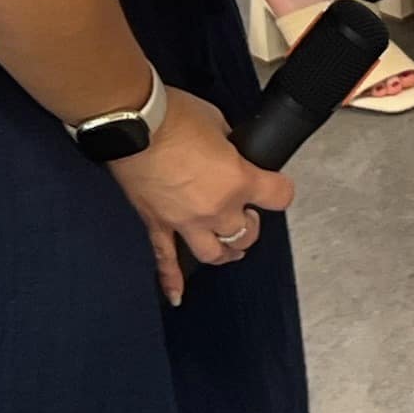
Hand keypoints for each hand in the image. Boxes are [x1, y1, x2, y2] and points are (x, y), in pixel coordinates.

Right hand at [109, 88, 294, 304]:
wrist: (134, 124)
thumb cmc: (175, 117)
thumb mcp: (218, 122)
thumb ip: (231, 144)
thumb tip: (231, 150)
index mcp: (238, 181)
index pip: (278, 196)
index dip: (280, 190)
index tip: (276, 186)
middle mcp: (215, 208)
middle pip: (245, 233)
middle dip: (251, 223)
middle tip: (248, 212)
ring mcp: (185, 222)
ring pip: (214, 254)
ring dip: (226, 251)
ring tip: (230, 246)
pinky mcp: (157, 224)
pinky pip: (165, 260)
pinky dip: (171, 280)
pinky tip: (178, 295)